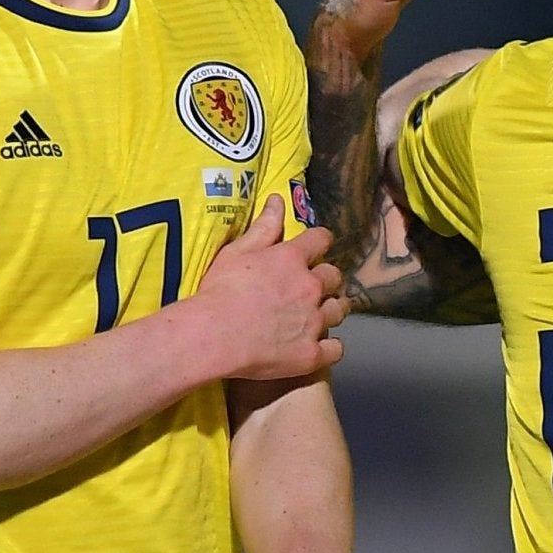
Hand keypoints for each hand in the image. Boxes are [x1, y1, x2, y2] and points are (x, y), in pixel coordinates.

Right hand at [192, 195, 348, 379]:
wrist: (212, 336)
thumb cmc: (219, 291)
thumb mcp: (236, 252)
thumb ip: (263, 227)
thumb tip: (279, 199)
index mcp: (292, 259)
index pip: (321, 239)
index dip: (319, 242)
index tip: (314, 247)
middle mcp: (310, 287)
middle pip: (334, 276)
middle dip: (325, 279)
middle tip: (311, 287)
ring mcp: (314, 321)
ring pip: (339, 310)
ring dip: (332, 309)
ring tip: (319, 314)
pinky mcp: (312, 353)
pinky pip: (336, 349)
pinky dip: (330, 347)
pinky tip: (319, 346)